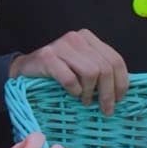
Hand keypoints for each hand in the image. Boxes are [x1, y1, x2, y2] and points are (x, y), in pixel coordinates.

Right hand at [10, 31, 129, 113]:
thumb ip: (99, 70)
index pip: (115, 59)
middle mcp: (76, 38)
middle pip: (105, 68)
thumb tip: (121, 91)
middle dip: (108, 93)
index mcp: (88, 38)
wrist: (25, 69)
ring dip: (90, 93)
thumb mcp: (81, 66)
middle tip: (105, 109)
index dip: (121, 82)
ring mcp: (61, 46)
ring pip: (91, 73)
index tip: (119, 99)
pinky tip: (72, 94)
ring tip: (85, 101)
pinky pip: (70, 78)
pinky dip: (74, 90)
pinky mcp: (47, 57)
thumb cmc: (57, 71)